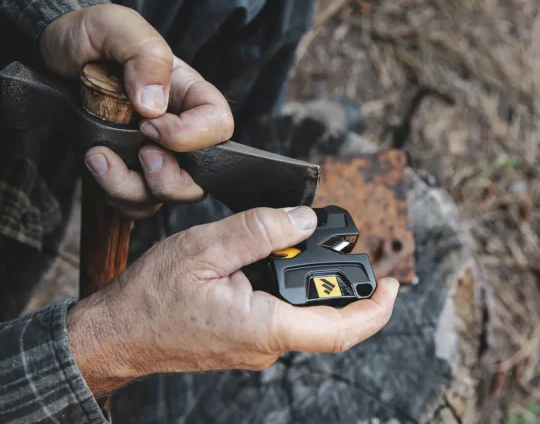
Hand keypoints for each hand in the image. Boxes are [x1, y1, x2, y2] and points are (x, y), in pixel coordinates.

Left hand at [40, 4, 233, 218]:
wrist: (55, 55)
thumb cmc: (91, 37)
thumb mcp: (117, 28)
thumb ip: (145, 57)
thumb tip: (154, 106)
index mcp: (189, 95)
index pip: (218, 126)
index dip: (190, 137)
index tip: (148, 126)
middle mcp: (180, 130)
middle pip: (200, 176)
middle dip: (168, 178)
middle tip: (139, 155)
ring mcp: (157, 155)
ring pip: (165, 196)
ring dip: (131, 189)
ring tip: (99, 157)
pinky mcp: (132, 172)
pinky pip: (138, 203)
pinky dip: (117, 197)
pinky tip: (97, 165)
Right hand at [66, 207, 398, 395]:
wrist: (119, 334)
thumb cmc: (153, 298)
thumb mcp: (205, 248)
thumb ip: (260, 231)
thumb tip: (304, 221)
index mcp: (264, 327)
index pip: (340, 330)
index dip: (376, 309)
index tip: (392, 284)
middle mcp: (266, 346)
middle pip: (327, 320)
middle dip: (341, 284)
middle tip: (334, 243)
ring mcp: (256, 347)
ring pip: (303, 316)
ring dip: (311, 284)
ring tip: (295, 246)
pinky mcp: (245, 341)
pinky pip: (282, 318)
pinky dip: (289, 290)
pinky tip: (271, 265)